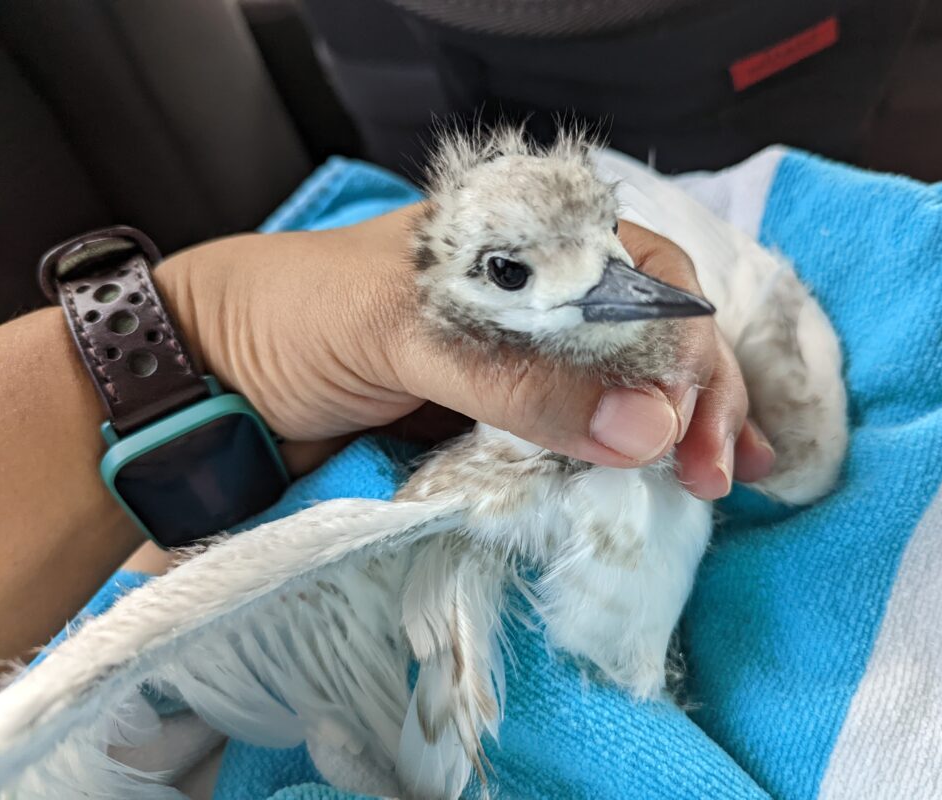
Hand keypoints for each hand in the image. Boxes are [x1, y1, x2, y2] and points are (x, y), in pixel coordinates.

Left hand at [157, 207, 773, 498]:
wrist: (216, 382)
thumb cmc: (300, 316)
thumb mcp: (408, 330)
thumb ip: (521, 376)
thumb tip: (647, 427)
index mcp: (521, 240)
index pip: (640, 277)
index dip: (682, 344)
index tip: (690, 420)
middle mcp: (536, 298)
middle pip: (652, 336)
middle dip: (700, 395)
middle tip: (719, 467)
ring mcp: (523, 364)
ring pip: (628, 391)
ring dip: (686, 433)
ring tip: (725, 481)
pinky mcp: (503, 422)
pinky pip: (582, 439)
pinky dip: (632, 464)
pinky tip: (675, 485)